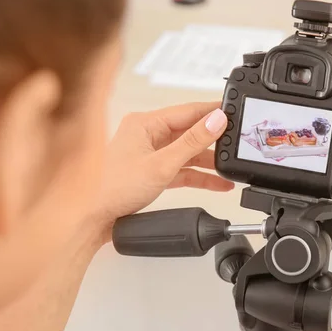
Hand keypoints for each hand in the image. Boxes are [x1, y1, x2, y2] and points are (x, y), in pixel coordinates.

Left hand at [92, 102, 233, 243]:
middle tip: (237, 142)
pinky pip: (182, 168)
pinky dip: (199, 175)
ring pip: (188, 152)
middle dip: (213, 140)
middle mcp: (147, 134)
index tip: (234, 111)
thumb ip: (193, 142)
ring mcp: (150, 153)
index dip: (212, 112)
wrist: (94, 218)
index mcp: (144, 123)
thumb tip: (216, 120)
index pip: (187, 111)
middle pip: (189, 132)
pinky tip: (217, 182)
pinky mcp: (154, 171)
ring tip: (231, 168)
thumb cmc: (114, 188)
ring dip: (208, 162)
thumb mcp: (162, 164)